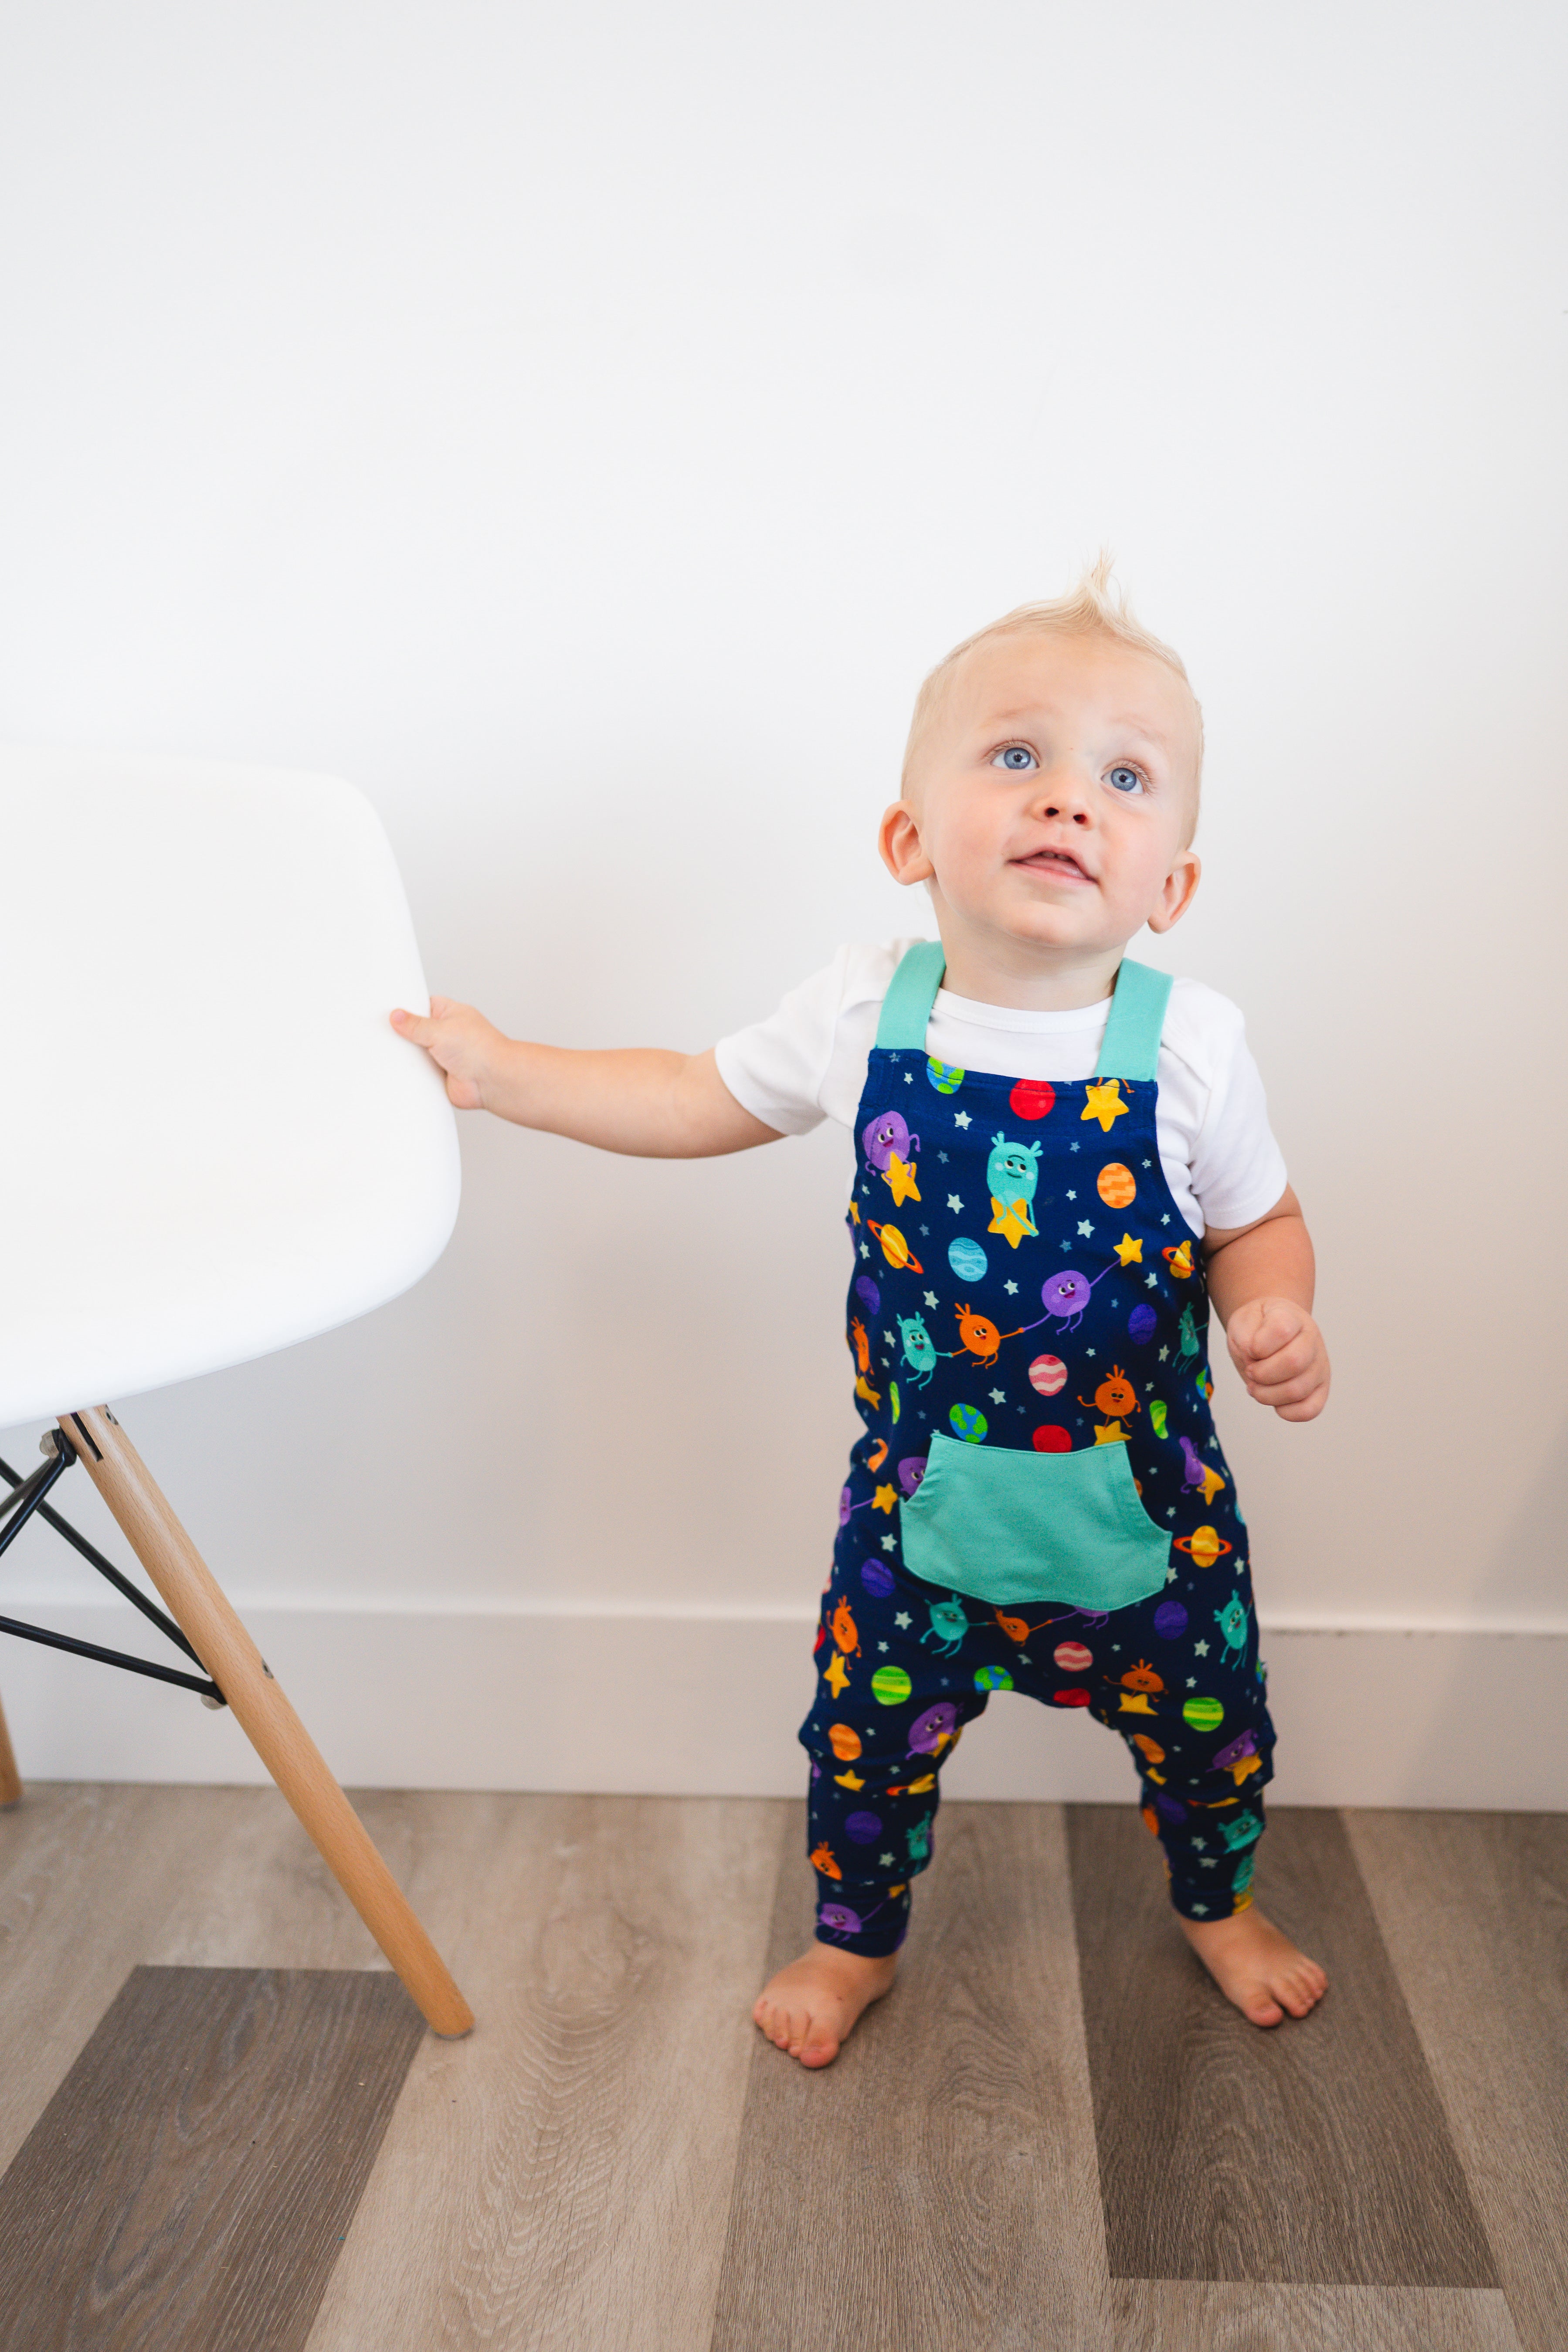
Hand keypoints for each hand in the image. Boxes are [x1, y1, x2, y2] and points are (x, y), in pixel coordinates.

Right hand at [389, 997, 505, 1110]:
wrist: (492, 1081)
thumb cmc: (480, 1049)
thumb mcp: (440, 1029)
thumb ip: (415, 1025)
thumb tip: (397, 1016)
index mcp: (449, 1013)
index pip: (422, 1005)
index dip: (406, 1008)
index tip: (387, 1011)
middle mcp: (446, 1033)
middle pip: (416, 1031)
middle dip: (405, 1035)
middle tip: (386, 1035)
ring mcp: (443, 1054)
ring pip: (417, 1053)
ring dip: (409, 1056)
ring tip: (393, 1054)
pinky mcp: (440, 1074)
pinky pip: (420, 1072)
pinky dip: (413, 1073)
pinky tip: (402, 1072)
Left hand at [1224, 1297, 1329, 1421]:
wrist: (1266, 1332)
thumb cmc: (1256, 1327)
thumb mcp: (1242, 1321)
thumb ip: (1246, 1336)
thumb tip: (1254, 1358)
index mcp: (1293, 1317)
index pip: (1281, 1330)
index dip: (1257, 1346)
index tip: (1250, 1349)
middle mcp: (1312, 1340)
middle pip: (1293, 1363)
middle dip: (1261, 1373)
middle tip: (1250, 1371)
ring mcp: (1319, 1366)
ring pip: (1298, 1390)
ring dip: (1267, 1394)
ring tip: (1255, 1386)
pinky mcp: (1320, 1390)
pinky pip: (1309, 1410)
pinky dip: (1285, 1411)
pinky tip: (1273, 1400)